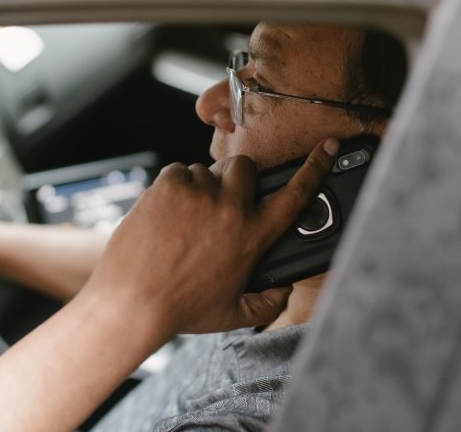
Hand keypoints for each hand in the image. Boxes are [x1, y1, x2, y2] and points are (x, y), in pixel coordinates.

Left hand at [79, 138, 339, 338]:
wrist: (131, 302)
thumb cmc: (180, 309)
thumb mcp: (231, 315)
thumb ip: (267, 304)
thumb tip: (283, 291)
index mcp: (253, 236)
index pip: (296, 194)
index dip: (316, 167)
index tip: (328, 145)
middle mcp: (231, 209)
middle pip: (246, 167)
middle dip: (236, 178)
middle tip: (219, 200)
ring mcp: (200, 194)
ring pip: (206, 170)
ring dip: (199, 187)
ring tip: (183, 220)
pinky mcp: (170, 185)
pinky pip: (178, 171)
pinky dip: (173, 186)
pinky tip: (166, 213)